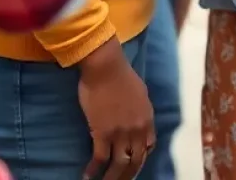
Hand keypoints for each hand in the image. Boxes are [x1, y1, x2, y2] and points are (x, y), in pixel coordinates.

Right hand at [78, 39, 155, 179]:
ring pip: (119, 164)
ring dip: (111, 178)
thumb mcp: (140, 93)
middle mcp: (137, 128)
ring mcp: (120, 132)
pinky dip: (93, 171)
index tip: (132, 166)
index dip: (141, 159)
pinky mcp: (102, 132)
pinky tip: (86, 176)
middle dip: (128, 175)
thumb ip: (140, 111)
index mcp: (147, 118)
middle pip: (136, 160)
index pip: (149, 146)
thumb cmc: (121, 75)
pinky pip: (100, 158)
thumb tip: (138, 121)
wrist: (106, 67)